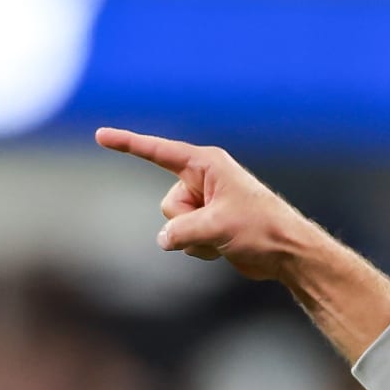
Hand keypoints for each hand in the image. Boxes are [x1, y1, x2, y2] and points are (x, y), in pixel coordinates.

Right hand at [96, 127, 389, 360]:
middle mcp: (204, 179)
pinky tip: (226, 248)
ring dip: (196, 239)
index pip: (157, 152)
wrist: (289, 253)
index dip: (127, 144)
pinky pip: (186, 238)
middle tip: (221, 228)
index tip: (100, 136)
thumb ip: (181, 231)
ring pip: (175, 224)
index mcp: (206, 165)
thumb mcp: (216, 227)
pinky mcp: (210, 224)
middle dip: (186, 223)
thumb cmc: (261, 230)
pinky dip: (201, 248)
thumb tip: (164, 240)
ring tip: (227, 239)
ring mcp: (206, 203)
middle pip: (168, 204)